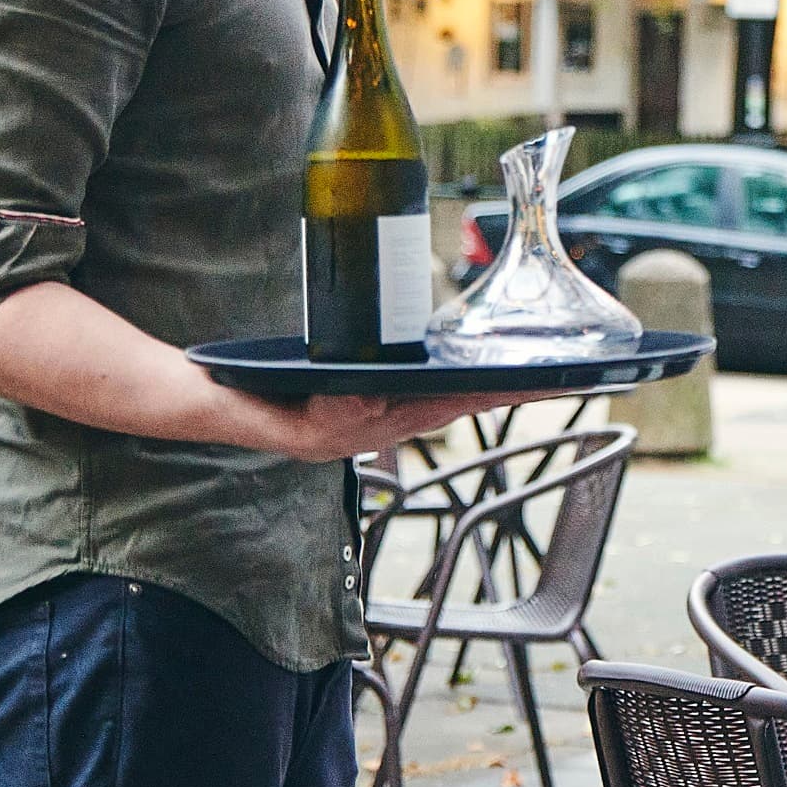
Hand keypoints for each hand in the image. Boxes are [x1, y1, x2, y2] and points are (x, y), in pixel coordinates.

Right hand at [218, 384, 546, 463]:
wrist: (223, 404)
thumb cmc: (261, 408)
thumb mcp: (292, 419)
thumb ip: (329, 416)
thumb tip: (369, 402)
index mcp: (379, 424)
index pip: (455, 405)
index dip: (502, 393)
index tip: (546, 383)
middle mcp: (388, 420)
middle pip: (463, 400)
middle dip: (511, 387)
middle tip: (563, 371)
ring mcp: (380, 410)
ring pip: (447, 395)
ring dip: (487, 382)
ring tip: (530, 366)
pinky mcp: (368, 394)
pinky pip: (424, 385)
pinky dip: (454, 374)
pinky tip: (469, 362)